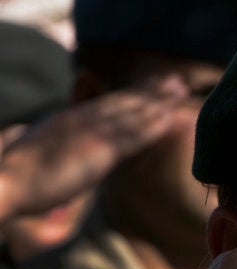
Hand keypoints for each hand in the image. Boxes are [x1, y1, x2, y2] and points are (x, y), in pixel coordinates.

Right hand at [0, 75, 187, 222]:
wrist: (6, 182)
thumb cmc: (22, 176)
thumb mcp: (45, 151)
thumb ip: (64, 146)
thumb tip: (72, 148)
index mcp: (71, 120)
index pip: (107, 103)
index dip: (132, 93)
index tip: (152, 85)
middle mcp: (83, 120)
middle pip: (124, 102)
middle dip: (152, 91)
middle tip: (176, 81)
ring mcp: (91, 134)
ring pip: (132, 113)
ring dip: (159, 101)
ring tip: (182, 90)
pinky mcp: (97, 151)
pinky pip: (131, 136)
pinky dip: (152, 126)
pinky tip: (170, 118)